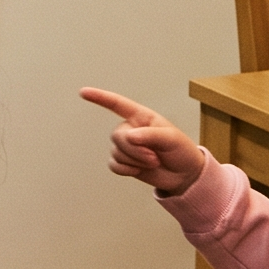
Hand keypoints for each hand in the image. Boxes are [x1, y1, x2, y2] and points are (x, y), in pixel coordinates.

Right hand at [79, 88, 206, 196]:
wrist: (184, 176)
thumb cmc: (181, 150)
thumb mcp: (172, 138)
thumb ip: (150, 135)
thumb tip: (128, 137)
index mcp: (142, 117)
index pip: (117, 104)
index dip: (100, 98)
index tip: (84, 92)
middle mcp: (131, 130)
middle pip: (117, 136)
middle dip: (135, 150)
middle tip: (154, 158)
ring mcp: (127, 147)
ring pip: (116, 152)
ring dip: (135, 161)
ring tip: (153, 162)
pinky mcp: (125, 163)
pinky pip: (114, 165)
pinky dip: (126, 170)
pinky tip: (138, 170)